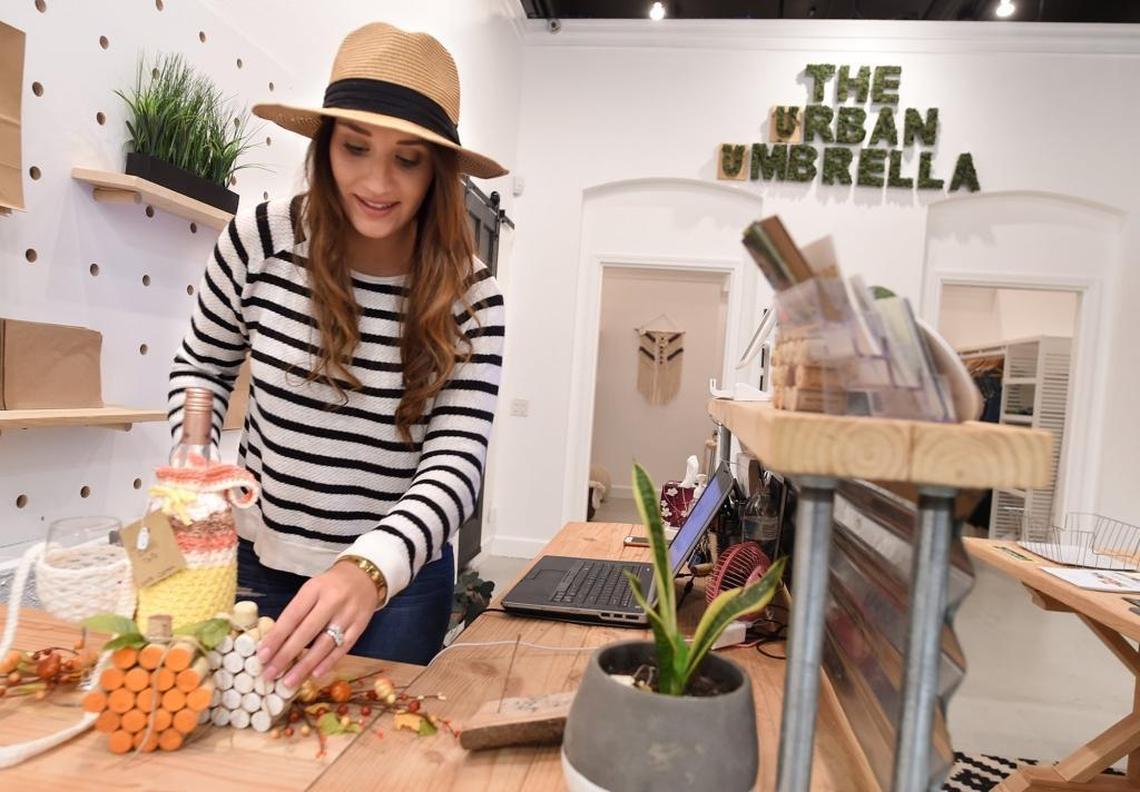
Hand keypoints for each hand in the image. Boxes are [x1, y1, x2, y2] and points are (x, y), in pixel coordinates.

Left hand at [257, 561, 378, 687]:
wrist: (365, 576)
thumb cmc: (330, 586)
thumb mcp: (311, 590)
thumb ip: (297, 612)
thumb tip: (275, 643)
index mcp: (314, 589)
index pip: (292, 616)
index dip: (277, 637)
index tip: (262, 656)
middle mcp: (332, 601)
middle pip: (307, 632)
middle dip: (286, 655)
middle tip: (270, 674)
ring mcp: (348, 614)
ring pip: (325, 643)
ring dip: (305, 665)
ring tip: (289, 682)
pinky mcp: (361, 625)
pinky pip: (344, 647)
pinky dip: (329, 662)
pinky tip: (315, 675)